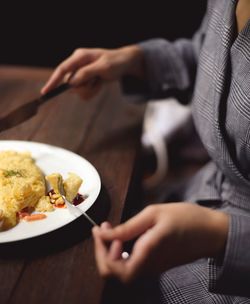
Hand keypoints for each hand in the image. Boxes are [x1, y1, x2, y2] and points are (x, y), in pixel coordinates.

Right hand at [41, 45, 144, 98]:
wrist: (125, 64)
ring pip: (77, 90)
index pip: (62, 70)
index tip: (45, 92)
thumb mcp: (103, 67)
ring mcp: (81, 73)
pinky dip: (92, 92)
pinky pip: (84, 93)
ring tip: (100, 82)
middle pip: (70, 84)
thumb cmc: (115, 62)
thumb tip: (71, 82)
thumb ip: (86, 73)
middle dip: (84, 87)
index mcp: (79, 57)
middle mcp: (77, 64)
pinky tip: (99, 84)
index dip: (53, 81)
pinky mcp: (85, 80)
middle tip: (97, 82)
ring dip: (89, 90)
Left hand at [92, 203, 228, 282]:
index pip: (114, 268)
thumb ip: (128, 227)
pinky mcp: (156, 264)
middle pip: (114, 273)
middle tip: (102, 229)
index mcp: (148, 253)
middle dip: (102, 252)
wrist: (212, 232)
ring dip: (110, 250)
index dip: (101, 251)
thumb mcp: (155, 214)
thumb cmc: (186, 218)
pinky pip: (132, 263)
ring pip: (122, 269)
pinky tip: (123, 235)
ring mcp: (153, 267)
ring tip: (110, 229)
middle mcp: (149, 266)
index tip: (99, 230)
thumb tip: (104, 234)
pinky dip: (121, 251)